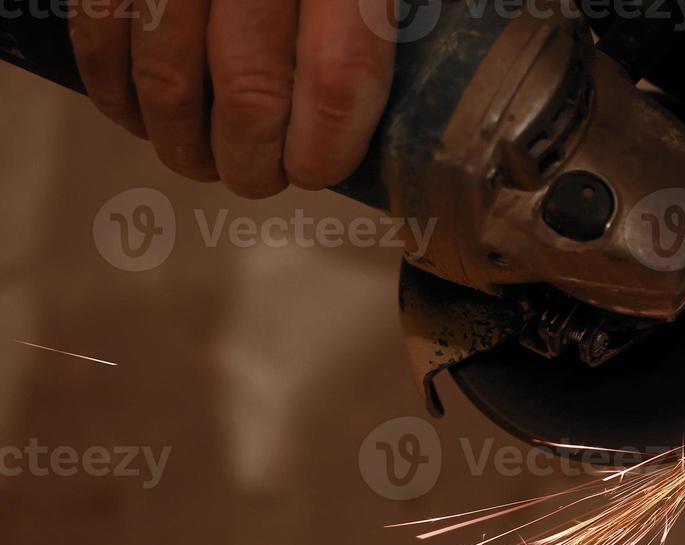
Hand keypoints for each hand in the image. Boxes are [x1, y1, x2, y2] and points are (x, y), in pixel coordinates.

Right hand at [70, 0, 397, 195]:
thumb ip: (373, 5)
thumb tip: (360, 95)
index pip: (339, 80)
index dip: (327, 147)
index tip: (317, 169)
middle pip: (252, 91)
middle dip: (251, 158)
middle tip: (255, 178)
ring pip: (169, 73)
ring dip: (181, 138)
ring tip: (200, 161)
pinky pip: (102, 25)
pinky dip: (112, 85)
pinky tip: (135, 113)